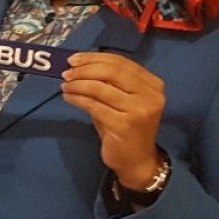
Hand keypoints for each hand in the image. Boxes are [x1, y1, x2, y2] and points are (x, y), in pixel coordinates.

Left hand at [61, 52, 164, 188]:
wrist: (136, 160)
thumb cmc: (125, 127)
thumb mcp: (121, 100)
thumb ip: (108, 81)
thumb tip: (77, 65)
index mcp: (152, 84)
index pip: (121, 62)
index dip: (94, 58)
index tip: (73, 59)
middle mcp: (150, 95)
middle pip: (111, 71)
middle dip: (84, 69)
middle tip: (66, 73)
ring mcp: (139, 110)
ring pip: (100, 88)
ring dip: (77, 84)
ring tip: (65, 86)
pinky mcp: (124, 125)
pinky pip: (93, 105)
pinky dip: (77, 99)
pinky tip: (68, 98)